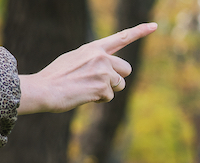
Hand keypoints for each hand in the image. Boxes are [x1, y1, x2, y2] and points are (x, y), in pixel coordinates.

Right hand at [17, 22, 157, 114]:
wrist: (44, 89)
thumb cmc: (56, 77)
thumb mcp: (74, 59)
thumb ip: (93, 60)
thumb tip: (109, 71)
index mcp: (94, 47)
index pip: (122, 37)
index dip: (140, 31)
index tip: (154, 26)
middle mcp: (101, 57)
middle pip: (126, 69)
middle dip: (118, 78)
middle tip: (101, 83)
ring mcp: (103, 72)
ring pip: (120, 84)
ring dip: (108, 90)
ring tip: (87, 89)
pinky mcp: (102, 87)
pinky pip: (109, 97)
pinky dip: (98, 99)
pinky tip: (84, 95)